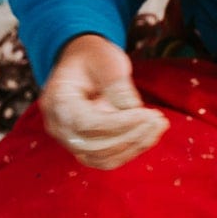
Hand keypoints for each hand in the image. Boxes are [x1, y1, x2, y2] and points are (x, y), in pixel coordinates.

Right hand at [39, 34, 168, 169]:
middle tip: (159, 119)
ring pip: (104, 158)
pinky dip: (131, 150)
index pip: (87, 123)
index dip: (119, 124)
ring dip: (135, 146)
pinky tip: (150, 135)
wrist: (82, 64)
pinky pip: (108, 159)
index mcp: (57, 101)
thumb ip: (117, 85)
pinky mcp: (85, 149)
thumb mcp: (106, 60)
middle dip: (131, 135)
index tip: (147, 114)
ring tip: (158, 126)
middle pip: (95, 146)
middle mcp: (58, 126)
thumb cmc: (93, 58)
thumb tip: (133, 111)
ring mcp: (70, 141)